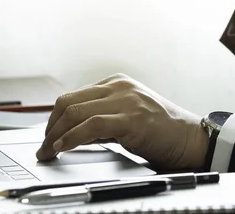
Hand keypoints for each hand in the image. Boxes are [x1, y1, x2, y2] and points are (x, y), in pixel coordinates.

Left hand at [36, 73, 208, 170]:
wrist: (189, 138)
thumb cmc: (161, 130)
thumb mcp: (127, 115)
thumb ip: (102, 117)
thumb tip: (70, 132)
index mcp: (116, 82)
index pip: (73, 96)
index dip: (54, 119)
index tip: (48, 137)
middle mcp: (119, 86)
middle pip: (68, 102)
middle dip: (50, 127)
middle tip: (44, 148)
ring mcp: (126, 100)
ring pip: (75, 112)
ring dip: (56, 136)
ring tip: (49, 152)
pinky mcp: (132, 118)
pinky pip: (91, 125)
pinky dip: (72, 138)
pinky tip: (64, 148)